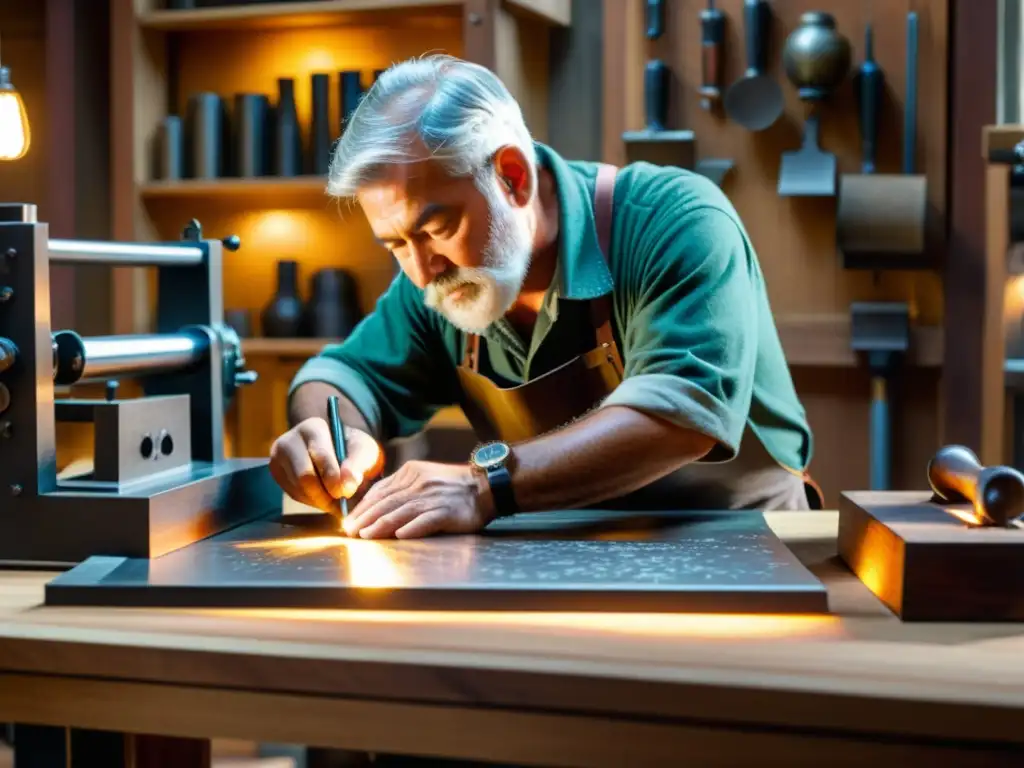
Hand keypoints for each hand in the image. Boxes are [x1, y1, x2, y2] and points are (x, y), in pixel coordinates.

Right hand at [269, 417, 384, 512]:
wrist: (339, 453)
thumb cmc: (354, 450)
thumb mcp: (365, 452)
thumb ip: (358, 465)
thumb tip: (346, 486)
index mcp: (312, 428)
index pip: (319, 455)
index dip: (332, 477)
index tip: (345, 493)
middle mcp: (289, 441)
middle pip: (303, 476)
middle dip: (325, 494)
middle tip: (341, 503)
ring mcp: (278, 458)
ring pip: (298, 489)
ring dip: (320, 500)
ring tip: (336, 500)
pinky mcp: (277, 474)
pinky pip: (294, 495)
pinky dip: (312, 501)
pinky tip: (324, 496)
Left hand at [342, 460, 495, 538]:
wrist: (486, 487)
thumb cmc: (452, 486)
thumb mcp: (424, 477)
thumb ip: (401, 488)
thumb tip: (374, 504)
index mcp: (411, 472)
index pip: (380, 490)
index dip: (362, 507)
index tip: (349, 521)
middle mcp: (419, 482)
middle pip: (386, 502)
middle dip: (365, 518)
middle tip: (350, 532)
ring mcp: (433, 497)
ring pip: (401, 511)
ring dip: (381, 525)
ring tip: (366, 536)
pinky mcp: (447, 511)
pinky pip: (426, 520)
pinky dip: (412, 528)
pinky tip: (400, 535)